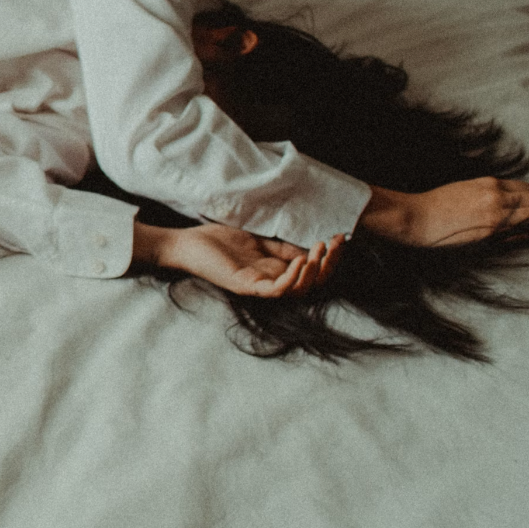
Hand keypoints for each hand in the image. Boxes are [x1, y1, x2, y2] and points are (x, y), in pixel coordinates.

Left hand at [136, 221, 344, 297]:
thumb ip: (281, 246)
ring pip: (298, 290)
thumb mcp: (258, 240)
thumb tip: (310, 244)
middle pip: (311, 283)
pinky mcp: (246, 287)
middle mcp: (271, 282)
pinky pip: (276, 290)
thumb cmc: (217, 242)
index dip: (330, 257)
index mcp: (275, 270)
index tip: (341, 237)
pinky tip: (302, 261)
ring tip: (320, 252)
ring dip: (314, 272)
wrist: (187, 243)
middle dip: (329, 264)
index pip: (312, 271)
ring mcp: (259, 287)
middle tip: (335, 244)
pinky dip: (293, 278)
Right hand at [360, 178, 528, 247]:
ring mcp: (495, 208)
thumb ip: (487, 204)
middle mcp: (496, 192)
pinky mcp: (492, 226)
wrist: (413, 217)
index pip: (527, 189)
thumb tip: (507, 219)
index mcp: (488, 183)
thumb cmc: (431, 210)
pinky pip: (528, 225)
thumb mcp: (462, 199)